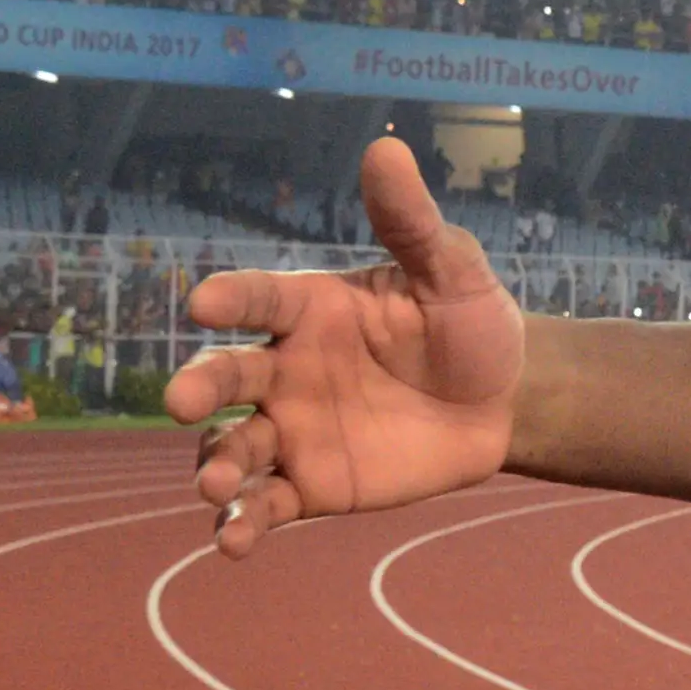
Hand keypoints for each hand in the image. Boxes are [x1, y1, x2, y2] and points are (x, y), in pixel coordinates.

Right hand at [168, 138, 524, 557]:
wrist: (506, 402)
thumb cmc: (471, 325)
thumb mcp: (453, 272)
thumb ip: (413, 222)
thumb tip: (385, 148)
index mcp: (308, 308)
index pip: (257, 297)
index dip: (229, 297)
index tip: (204, 301)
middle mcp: (284, 367)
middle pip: (225, 376)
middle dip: (200, 388)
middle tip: (184, 401)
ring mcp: (292, 428)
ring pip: (234, 445)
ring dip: (216, 464)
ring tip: (215, 483)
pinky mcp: (313, 483)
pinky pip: (267, 504)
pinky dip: (242, 523)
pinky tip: (232, 541)